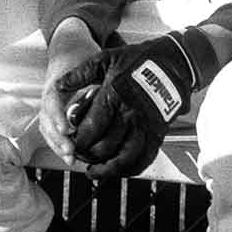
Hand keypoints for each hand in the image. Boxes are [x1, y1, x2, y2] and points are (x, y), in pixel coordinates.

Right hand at [37, 23, 102, 156]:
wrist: (68, 47)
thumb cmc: (81, 54)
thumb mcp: (89, 59)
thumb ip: (96, 74)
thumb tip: (110, 90)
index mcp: (57, 82)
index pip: (52, 101)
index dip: (58, 116)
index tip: (66, 129)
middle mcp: (50, 96)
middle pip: (46, 120)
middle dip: (58, 138)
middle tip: (71, 151)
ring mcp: (49, 106)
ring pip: (47, 129)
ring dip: (57, 145)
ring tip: (72, 159)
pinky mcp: (54, 114)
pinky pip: (52, 132)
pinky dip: (60, 145)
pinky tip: (73, 156)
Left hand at [56, 33, 201, 178]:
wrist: (173, 61)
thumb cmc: (135, 59)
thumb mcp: (105, 59)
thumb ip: (80, 74)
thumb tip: (58, 86)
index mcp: (114, 95)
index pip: (92, 128)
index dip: (78, 140)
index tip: (70, 143)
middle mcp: (131, 113)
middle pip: (105, 145)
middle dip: (88, 155)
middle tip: (78, 156)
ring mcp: (146, 125)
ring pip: (124, 158)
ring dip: (107, 169)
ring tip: (93, 172)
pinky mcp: (158, 132)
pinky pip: (144, 158)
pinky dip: (130, 169)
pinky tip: (118, 171)